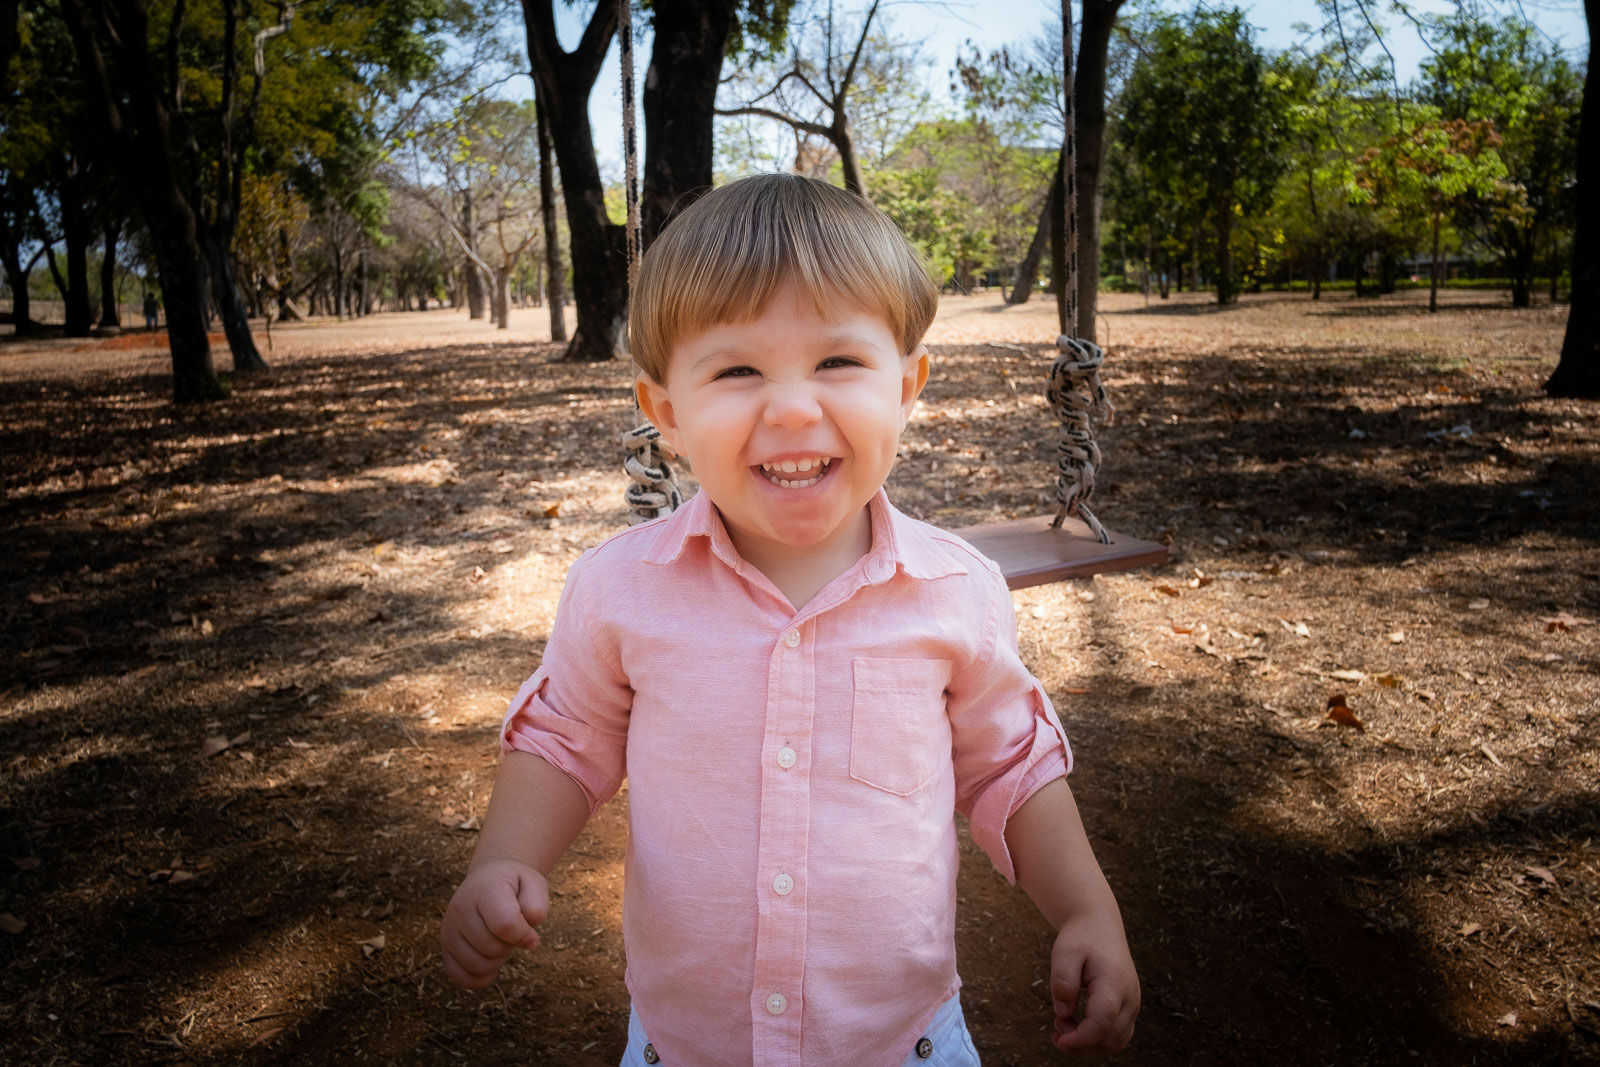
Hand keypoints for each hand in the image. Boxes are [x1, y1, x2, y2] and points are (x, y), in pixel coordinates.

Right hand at [440, 859, 548, 989]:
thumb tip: (529, 941)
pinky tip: (491, 962)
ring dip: (497, 961)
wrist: (487, 879)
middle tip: (511, 932)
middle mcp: (461, 908)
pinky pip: (461, 977)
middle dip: (510, 946)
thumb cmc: (514, 886)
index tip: (531, 933)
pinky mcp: (445, 946)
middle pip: (492, 948)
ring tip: (500, 942)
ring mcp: (449, 928)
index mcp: (486, 889)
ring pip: (478, 965)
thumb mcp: (534, 884)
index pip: (505, 924)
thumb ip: (537, 907)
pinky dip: (481, 977)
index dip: (524, 935)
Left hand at [1048, 912, 1139, 1054]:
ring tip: (1064, 1025)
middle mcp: (1130, 997)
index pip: (1102, 1023)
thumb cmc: (1081, 938)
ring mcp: (1133, 1005)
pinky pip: (1117, 1036)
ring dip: (1088, 1044)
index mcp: (1114, 983)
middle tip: (1056, 1024)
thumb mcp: (1064, 952)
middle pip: (1110, 1039)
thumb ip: (1063, 982)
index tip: (1059, 1041)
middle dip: (1080, 1042)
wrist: (1099, 925)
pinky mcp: (1129, 1008)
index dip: (1081, 1039)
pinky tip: (1076, 1026)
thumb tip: (1063, 1013)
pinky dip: (1097, 1040)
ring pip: (1116, 1043)